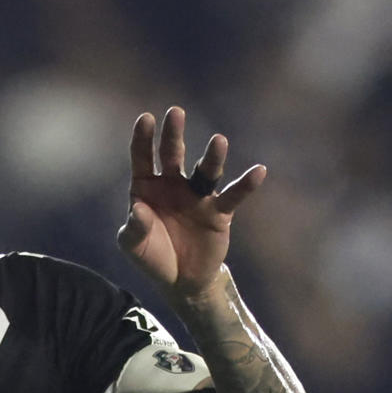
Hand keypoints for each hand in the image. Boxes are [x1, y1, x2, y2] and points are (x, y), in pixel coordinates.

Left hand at [119, 107, 265, 304]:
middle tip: (176, 112)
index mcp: (146, 187)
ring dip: (213, 156)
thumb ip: (133, 226)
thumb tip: (138, 208)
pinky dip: (246, 185)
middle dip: (174, 134)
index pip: (143, 157)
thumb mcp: (133, 245)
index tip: (145, 118)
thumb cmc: (151, 256)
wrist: (179, 280)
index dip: (143, 139)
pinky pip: (234, 196)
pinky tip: (258, 171)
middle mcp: (173, 185)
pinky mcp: (219, 212)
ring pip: (206, 171)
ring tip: (219, 140)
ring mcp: (197, 196)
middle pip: (173, 154)